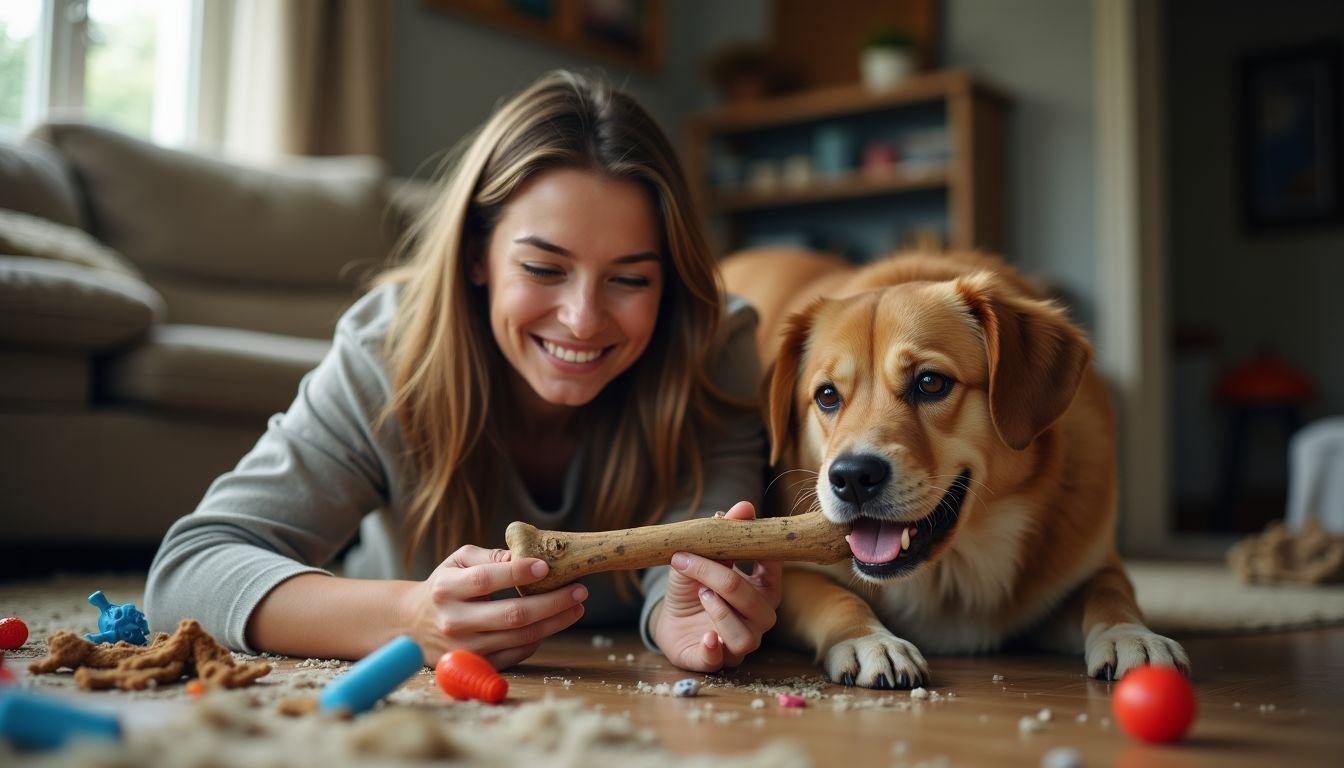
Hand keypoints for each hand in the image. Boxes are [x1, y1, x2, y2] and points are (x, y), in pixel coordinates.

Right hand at [401, 545, 586, 669]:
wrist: (413, 625)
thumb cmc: (444, 586)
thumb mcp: (457, 561)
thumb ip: (489, 555)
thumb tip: (523, 555)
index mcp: (446, 589)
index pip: (486, 580)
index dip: (519, 573)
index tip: (547, 566)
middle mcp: (454, 621)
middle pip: (512, 614)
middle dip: (552, 602)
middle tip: (579, 590)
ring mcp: (465, 648)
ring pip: (520, 636)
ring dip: (555, 622)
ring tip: (576, 606)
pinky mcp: (476, 665)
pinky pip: (517, 653)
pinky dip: (538, 638)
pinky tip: (552, 623)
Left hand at [649, 501, 782, 671]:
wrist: (669, 618)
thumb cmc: (693, 585)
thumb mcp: (702, 556)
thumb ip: (724, 535)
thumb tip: (745, 506)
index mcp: (762, 591)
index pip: (775, 572)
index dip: (763, 555)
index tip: (741, 536)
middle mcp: (757, 620)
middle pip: (756, 606)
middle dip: (725, 581)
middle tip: (694, 563)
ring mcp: (737, 644)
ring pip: (746, 637)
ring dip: (723, 614)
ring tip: (703, 595)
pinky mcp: (712, 661)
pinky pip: (720, 661)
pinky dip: (713, 650)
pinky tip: (705, 636)